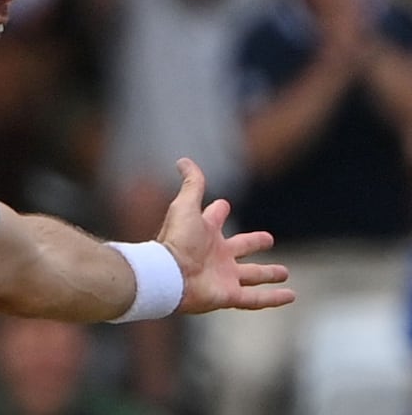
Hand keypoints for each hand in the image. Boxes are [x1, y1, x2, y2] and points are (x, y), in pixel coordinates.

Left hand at [157, 158, 294, 313]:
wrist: (169, 275)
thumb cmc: (177, 240)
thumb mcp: (186, 206)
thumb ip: (192, 183)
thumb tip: (183, 160)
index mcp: (205, 233)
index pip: (214, 219)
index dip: (218, 211)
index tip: (224, 204)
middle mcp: (215, 255)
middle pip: (239, 248)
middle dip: (253, 243)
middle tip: (268, 239)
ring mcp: (223, 277)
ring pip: (251, 275)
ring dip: (268, 274)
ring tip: (285, 273)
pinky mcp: (229, 296)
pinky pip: (256, 299)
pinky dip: (273, 298)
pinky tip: (291, 297)